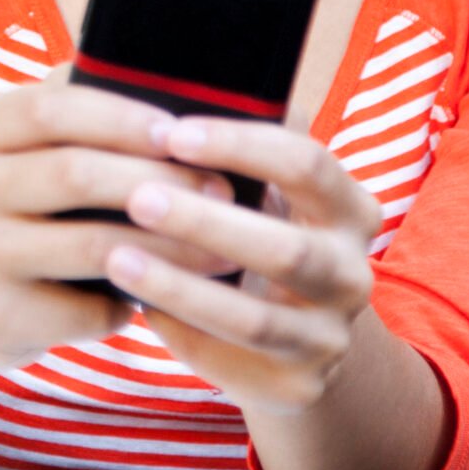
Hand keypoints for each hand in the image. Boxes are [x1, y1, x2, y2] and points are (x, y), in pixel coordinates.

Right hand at [0, 82, 237, 365]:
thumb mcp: (35, 152)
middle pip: (74, 173)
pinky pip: (86, 308)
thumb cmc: (29, 209)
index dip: (122, 118)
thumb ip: (82, 116)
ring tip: (222, 250)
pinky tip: (164, 298)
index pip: (50, 107)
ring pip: (91, 245)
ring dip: (170, 248)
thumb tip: (182, 84)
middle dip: (161, 182)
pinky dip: (133, 301)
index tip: (182, 132)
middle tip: (222, 192)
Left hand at [101, 117, 381, 412]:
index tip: (170, 132)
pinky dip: (177, 330)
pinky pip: (227, 361)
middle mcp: (354, 274)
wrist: (300, 338)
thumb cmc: (260, 232)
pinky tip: (129, 304)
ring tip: (114, 257)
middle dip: (205, 221)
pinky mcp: (297, 388)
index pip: (306, 162)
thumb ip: (233, 151)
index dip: (239, 145)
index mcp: (351, 208)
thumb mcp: (266, 191)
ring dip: (178, 285)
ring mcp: (331, 338)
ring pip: (252, 318)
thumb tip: (152, 81)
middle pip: (285, 248)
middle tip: (136, 196)